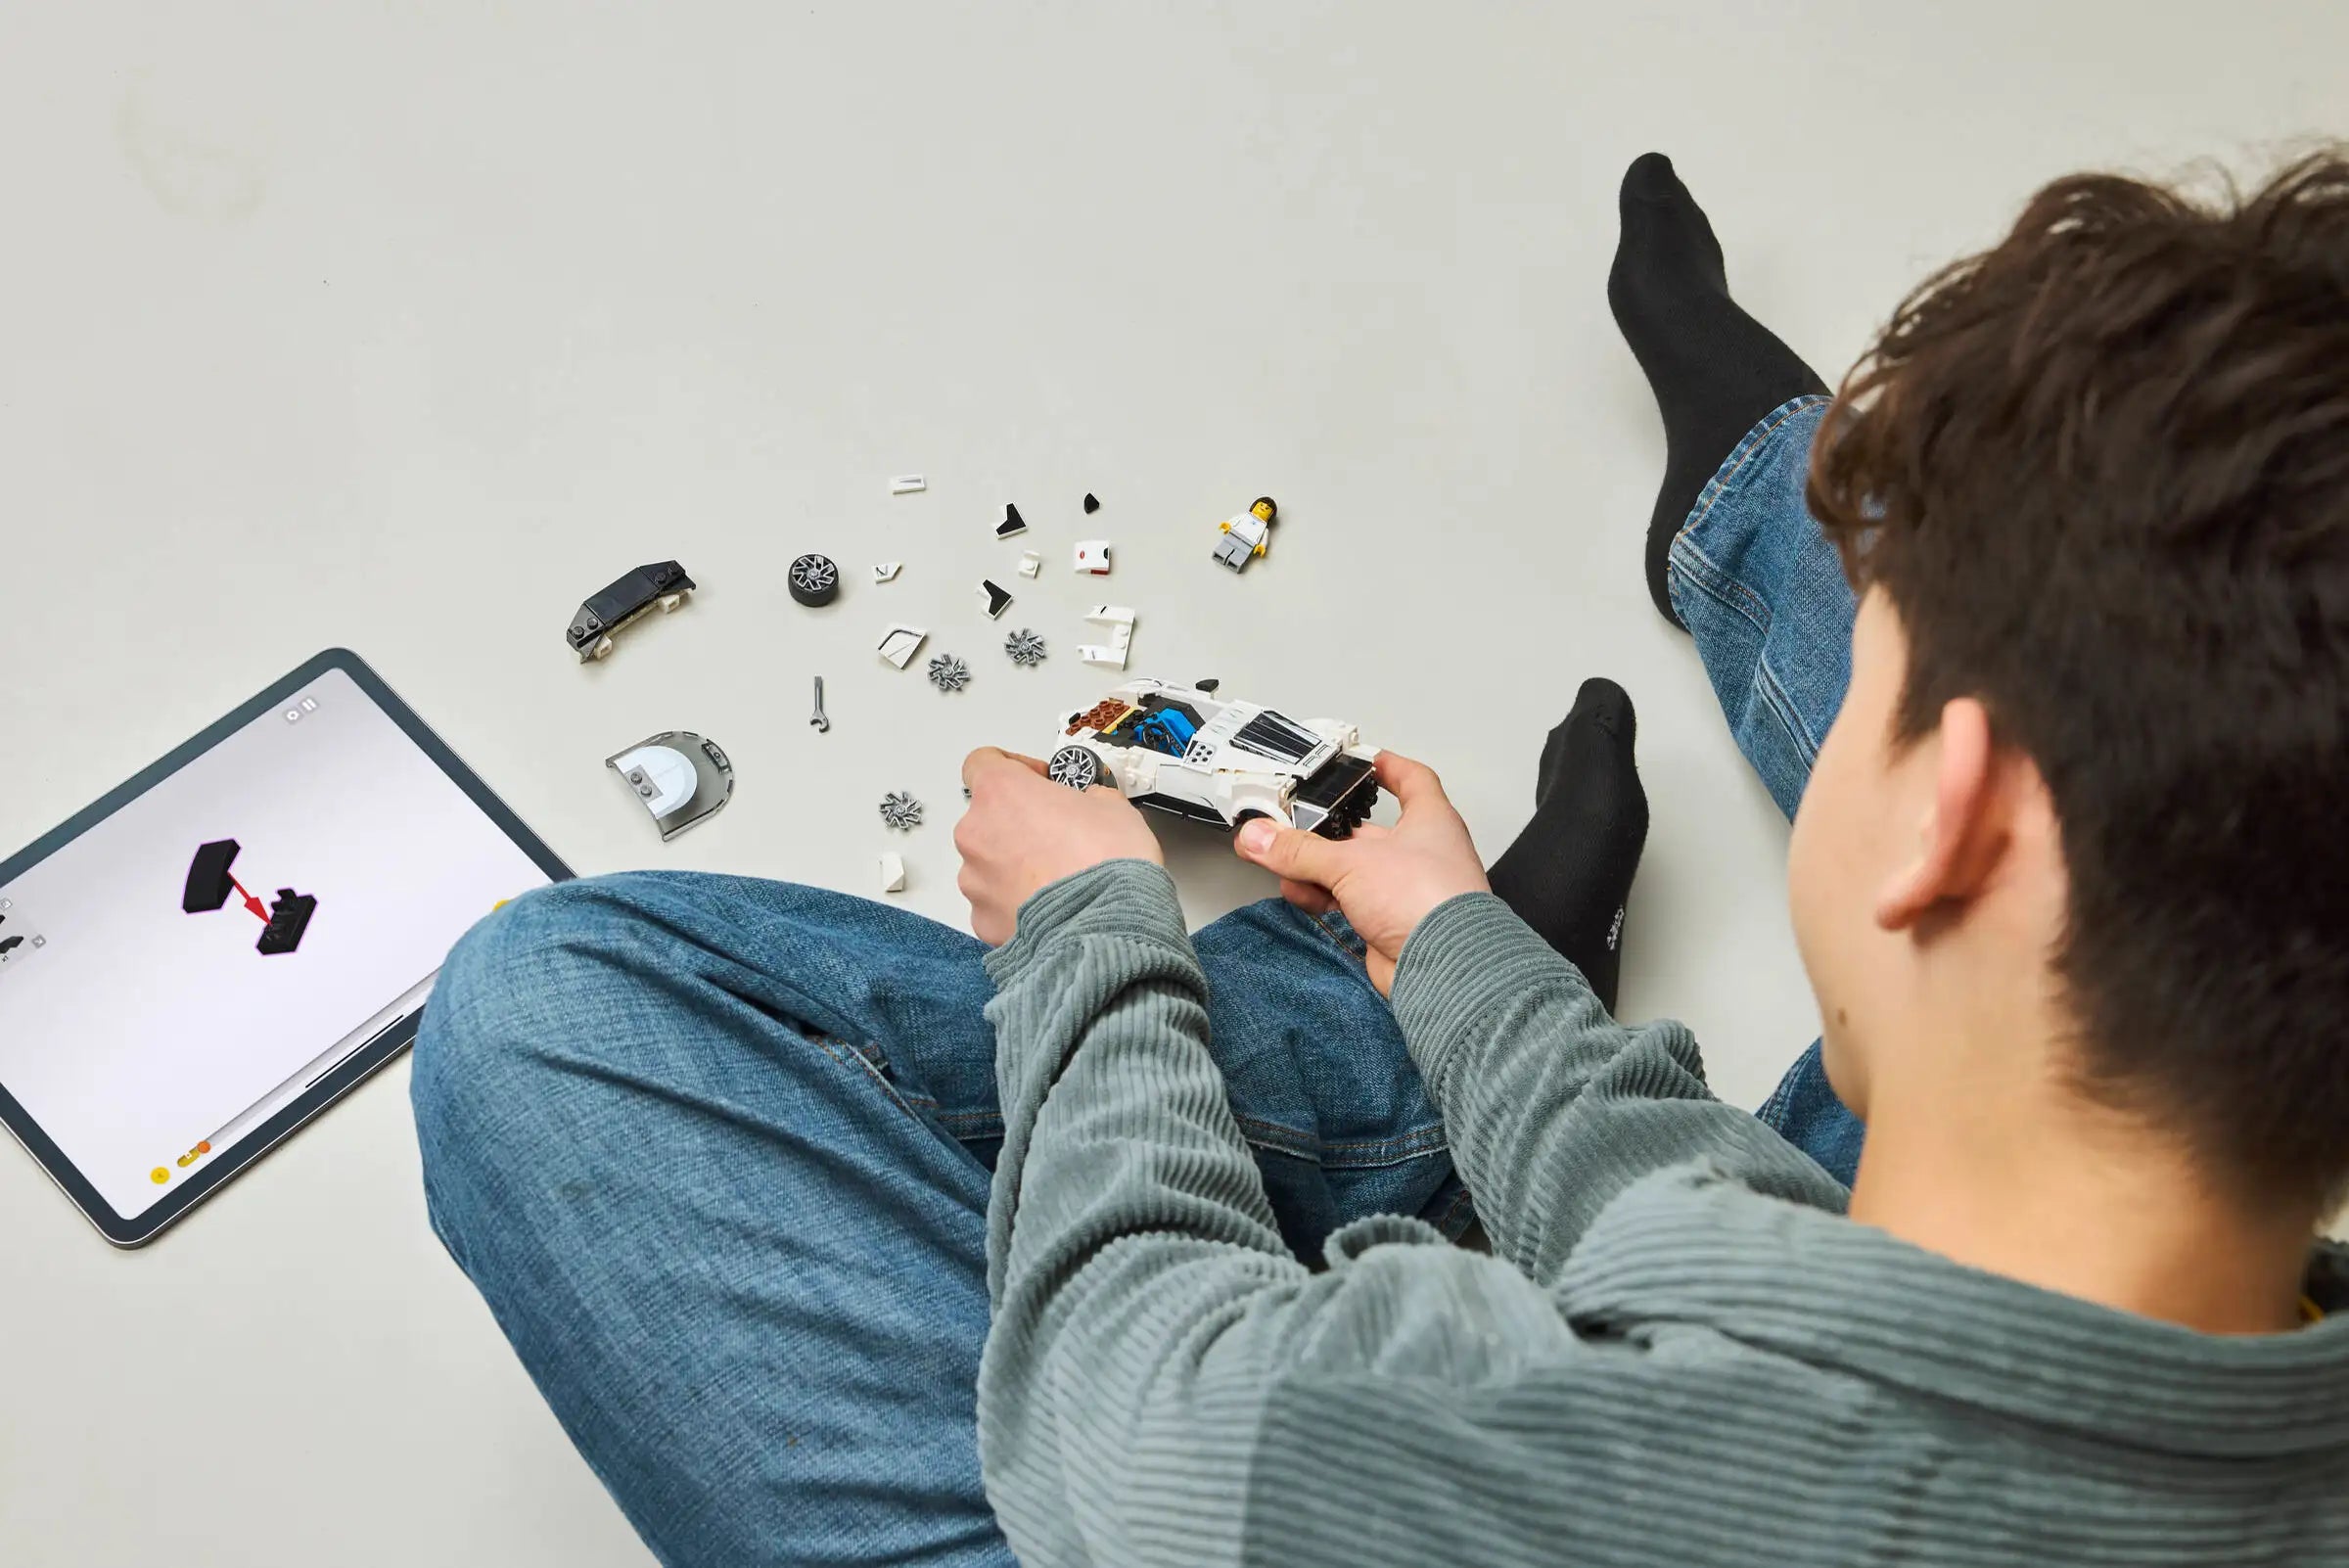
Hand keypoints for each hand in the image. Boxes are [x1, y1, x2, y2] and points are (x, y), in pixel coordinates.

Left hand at [956, 747, 1162, 944]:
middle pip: (988, 817)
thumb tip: (1089, 805)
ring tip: (1058, 877)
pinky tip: (1052, 906)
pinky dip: (1017, 903)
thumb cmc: (1107, 865)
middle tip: (1059, 835)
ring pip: (989, 863)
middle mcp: (977, 834)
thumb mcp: (1113, 805)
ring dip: (1016, 865)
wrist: (1108, 928)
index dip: (1015, 767)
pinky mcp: (983, 920)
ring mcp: (975, 881)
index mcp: (1001, 793)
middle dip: (1019, 823)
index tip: (1039, 781)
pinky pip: (995, 902)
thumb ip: (1088, 797)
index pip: (983, 762)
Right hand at [1233, 752, 1487, 994]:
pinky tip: (1301, 895)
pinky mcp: (1388, 922)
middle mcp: (1420, 852)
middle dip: (1325, 830)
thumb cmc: (1427, 901)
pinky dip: (1323, 897)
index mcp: (1429, 820)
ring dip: (1315, 868)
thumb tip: (1260, 837)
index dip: (1389, 767)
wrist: (1442, 968)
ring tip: (1284, 865)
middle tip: (1288, 824)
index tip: (1365, 760)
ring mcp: (1404, 889)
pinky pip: (1347, 901)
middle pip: (1365, 830)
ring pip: (1350, 869)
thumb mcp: (1351, 862)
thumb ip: (1299, 849)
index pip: (1413, 780)